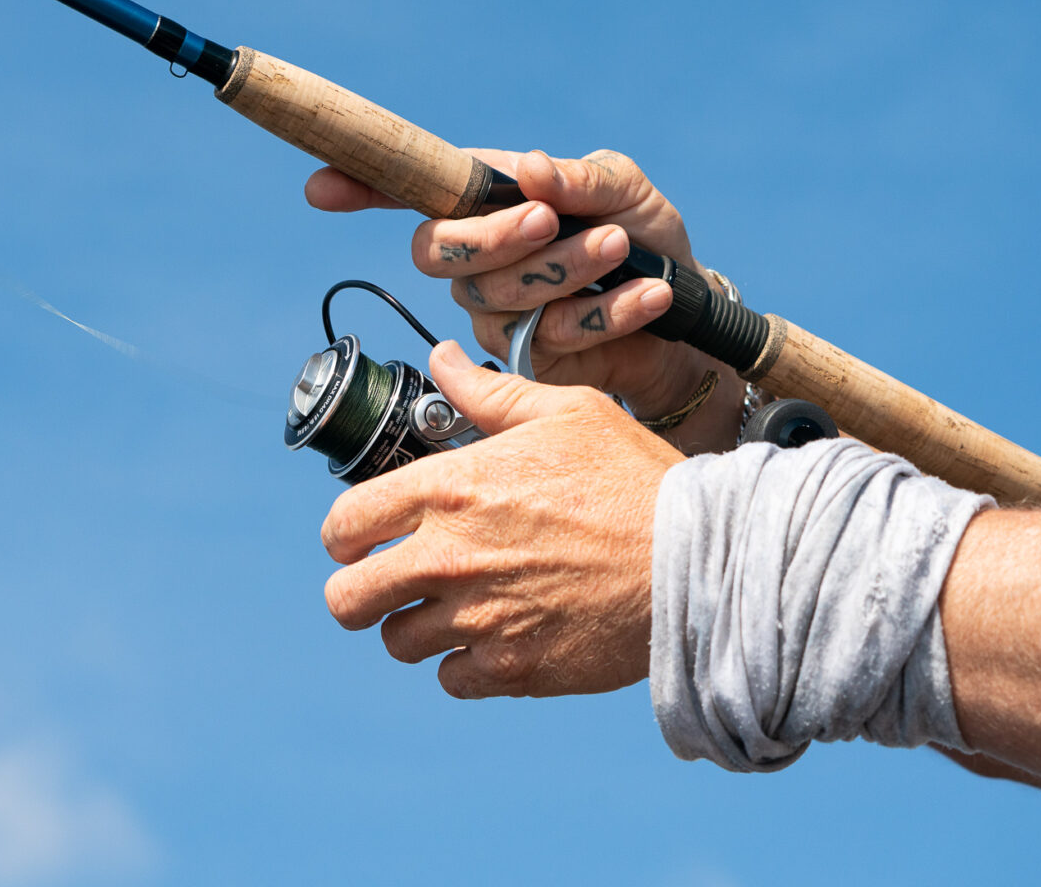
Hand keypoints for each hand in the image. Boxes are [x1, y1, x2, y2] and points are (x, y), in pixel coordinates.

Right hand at [306, 148, 743, 453]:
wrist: (692, 318)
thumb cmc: (647, 238)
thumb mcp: (625, 190)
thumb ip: (581, 178)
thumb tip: (531, 169)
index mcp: (487, 200)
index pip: (408, 191)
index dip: (359, 188)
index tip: (319, 188)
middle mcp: (477, 258)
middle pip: (438, 251)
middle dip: (496, 235)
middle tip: (552, 220)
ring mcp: (496, 312)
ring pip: (498, 294)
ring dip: (568, 269)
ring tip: (624, 250)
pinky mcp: (528, 360)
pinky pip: (549, 336)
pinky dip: (608, 310)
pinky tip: (648, 294)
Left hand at [320, 340, 683, 697]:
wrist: (695, 559)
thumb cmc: (633, 478)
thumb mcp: (566, 413)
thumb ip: (489, 394)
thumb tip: (442, 359)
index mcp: (452, 489)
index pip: (344, 524)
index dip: (346, 534)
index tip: (361, 539)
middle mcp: (450, 558)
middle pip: (347, 600)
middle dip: (359, 591)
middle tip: (389, 583)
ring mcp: (478, 619)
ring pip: (397, 642)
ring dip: (416, 627)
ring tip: (455, 607)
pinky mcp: (511, 669)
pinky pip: (450, 680)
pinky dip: (464, 665)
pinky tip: (494, 636)